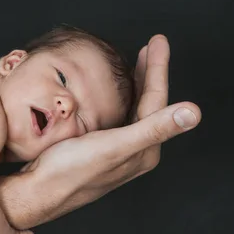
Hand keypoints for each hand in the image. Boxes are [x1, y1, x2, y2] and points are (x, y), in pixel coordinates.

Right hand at [22, 34, 201, 212]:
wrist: (39, 192)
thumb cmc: (70, 170)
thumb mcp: (115, 146)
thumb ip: (154, 127)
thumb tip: (194, 113)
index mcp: (144, 150)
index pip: (158, 101)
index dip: (158, 69)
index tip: (157, 40)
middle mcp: (136, 153)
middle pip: (150, 106)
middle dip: (151, 74)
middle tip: (151, 46)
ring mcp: (119, 154)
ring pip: (135, 113)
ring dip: (137, 86)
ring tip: (137, 65)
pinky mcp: (101, 154)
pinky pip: (120, 120)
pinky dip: (122, 101)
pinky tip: (114, 96)